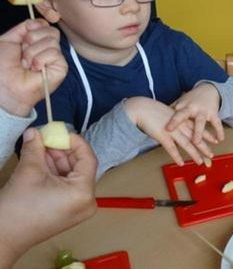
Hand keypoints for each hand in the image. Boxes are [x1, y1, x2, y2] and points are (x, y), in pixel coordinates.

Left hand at [0, 19, 66, 116]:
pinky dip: (40, 60)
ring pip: (52, 42)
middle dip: (32, 38)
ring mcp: (55, 59)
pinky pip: (54, 54)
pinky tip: (34, 69)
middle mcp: (47, 50)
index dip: (35, 27)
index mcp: (35, 42)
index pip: (45, 25)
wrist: (2, 85)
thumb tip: (38, 22)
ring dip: (32, 52)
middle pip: (52, 31)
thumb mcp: (7, 40)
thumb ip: (23, 27)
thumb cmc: (1, 66)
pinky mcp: (61, 69)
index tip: (24, 37)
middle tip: (22, 52)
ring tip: (26, 64)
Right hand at [0, 129, 95, 265]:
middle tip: (47, 137)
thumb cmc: (18, 209)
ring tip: (40, 147)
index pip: (88, 159)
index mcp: (84, 193)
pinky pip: (67, 185)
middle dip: (62, 150)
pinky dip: (56, 173)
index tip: (61, 131)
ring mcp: (79, 208)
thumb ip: (35, 148)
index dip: (75, 142)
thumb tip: (35, 131)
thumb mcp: (29, 171)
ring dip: (57, 160)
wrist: (4, 236)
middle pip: (80, 167)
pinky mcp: (69, 210)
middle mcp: (87, 201)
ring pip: (72, 175)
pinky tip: (41, 160)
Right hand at [125, 97, 216, 165]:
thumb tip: (178, 129)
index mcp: (182, 119)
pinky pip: (171, 148)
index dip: (207, 135)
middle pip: (195, 138)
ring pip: (186, 144)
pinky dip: (177, 156)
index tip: (216, 140)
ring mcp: (172, 131)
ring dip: (194, 154)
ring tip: (200, 162)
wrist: (142, 107)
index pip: (198, 128)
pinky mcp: (163, 135)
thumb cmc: (153, 110)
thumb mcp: (169, 114)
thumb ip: (175, 122)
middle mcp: (180, 125)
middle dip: (204, 147)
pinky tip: (181, 163)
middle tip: (211, 156)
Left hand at [165, 83, 223, 144]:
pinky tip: (220, 140)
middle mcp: (191, 108)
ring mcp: (203, 111)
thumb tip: (156, 121)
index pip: (173, 114)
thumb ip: (170, 112)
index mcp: (181, 106)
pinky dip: (219, 131)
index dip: (169, 120)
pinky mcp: (213, 113)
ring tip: (197, 143)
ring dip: (198, 132)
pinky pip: (217, 123)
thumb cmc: (191, 99)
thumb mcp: (180, 103)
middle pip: (184, 116)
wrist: (208, 90)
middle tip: (171, 130)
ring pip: (200, 122)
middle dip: (178, 123)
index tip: (165, 128)